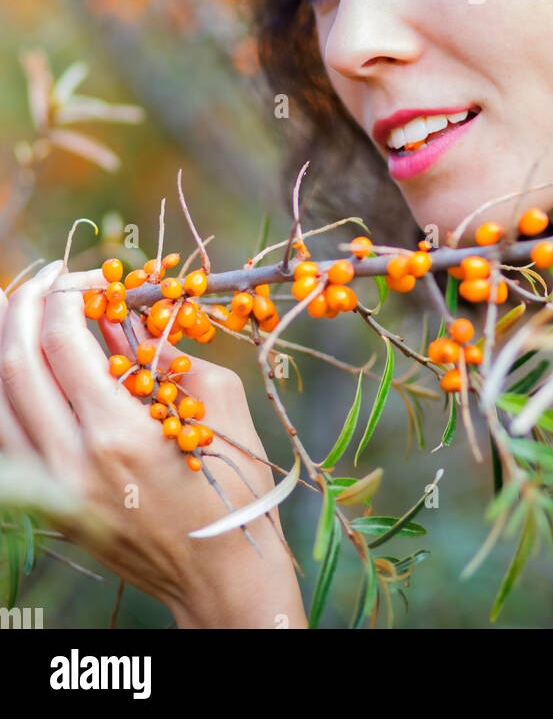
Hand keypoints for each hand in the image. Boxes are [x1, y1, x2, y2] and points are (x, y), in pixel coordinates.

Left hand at [0, 259, 307, 627]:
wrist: (222, 572)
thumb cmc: (234, 482)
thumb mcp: (216, 399)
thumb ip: (163, 350)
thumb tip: (121, 312)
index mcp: (118, 433)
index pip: (61, 341)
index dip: (63, 294)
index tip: (80, 275)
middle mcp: (72, 463)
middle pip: (15, 366)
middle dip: (21, 307)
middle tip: (42, 280)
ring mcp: (53, 492)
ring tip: (8, 309)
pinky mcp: (50, 508)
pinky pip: (5, 443)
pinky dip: (4, 398)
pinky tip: (16, 369)